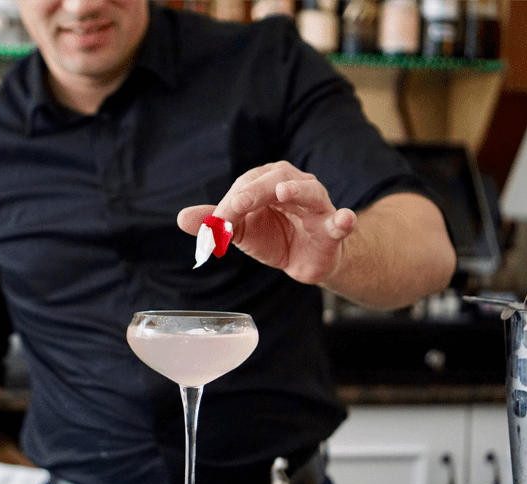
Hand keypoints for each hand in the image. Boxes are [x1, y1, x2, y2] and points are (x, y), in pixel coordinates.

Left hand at [178, 161, 356, 284]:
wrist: (305, 261)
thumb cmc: (273, 237)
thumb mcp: (240, 231)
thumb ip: (216, 223)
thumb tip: (181, 218)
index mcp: (269, 183)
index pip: (247, 185)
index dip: (231, 203)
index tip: (216, 223)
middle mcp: (296, 186)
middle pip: (277, 178)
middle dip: (256, 191)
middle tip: (237, 205)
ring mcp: (318, 206)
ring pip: (310, 192)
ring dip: (298, 190)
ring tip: (284, 192)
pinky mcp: (333, 230)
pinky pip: (342, 221)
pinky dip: (345, 220)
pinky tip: (345, 219)